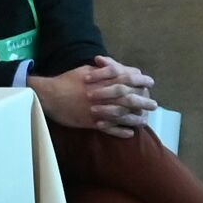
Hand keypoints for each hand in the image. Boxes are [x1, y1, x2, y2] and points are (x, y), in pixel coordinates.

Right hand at [33, 58, 156, 137]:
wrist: (48, 95)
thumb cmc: (67, 80)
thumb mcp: (86, 69)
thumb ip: (104, 69)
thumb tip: (119, 68)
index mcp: (103, 80)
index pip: (128, 78)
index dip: (141, 80)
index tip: (150, 82)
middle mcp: (103, 94)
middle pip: (129, 98)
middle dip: (144, 101)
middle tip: (154, 105)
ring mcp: (97, 110)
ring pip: (121, 115)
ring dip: (135, 119)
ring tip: (144, 121)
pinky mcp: (90, 122)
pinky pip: (108, 128)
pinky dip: (120, 131)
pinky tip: (129, 133)